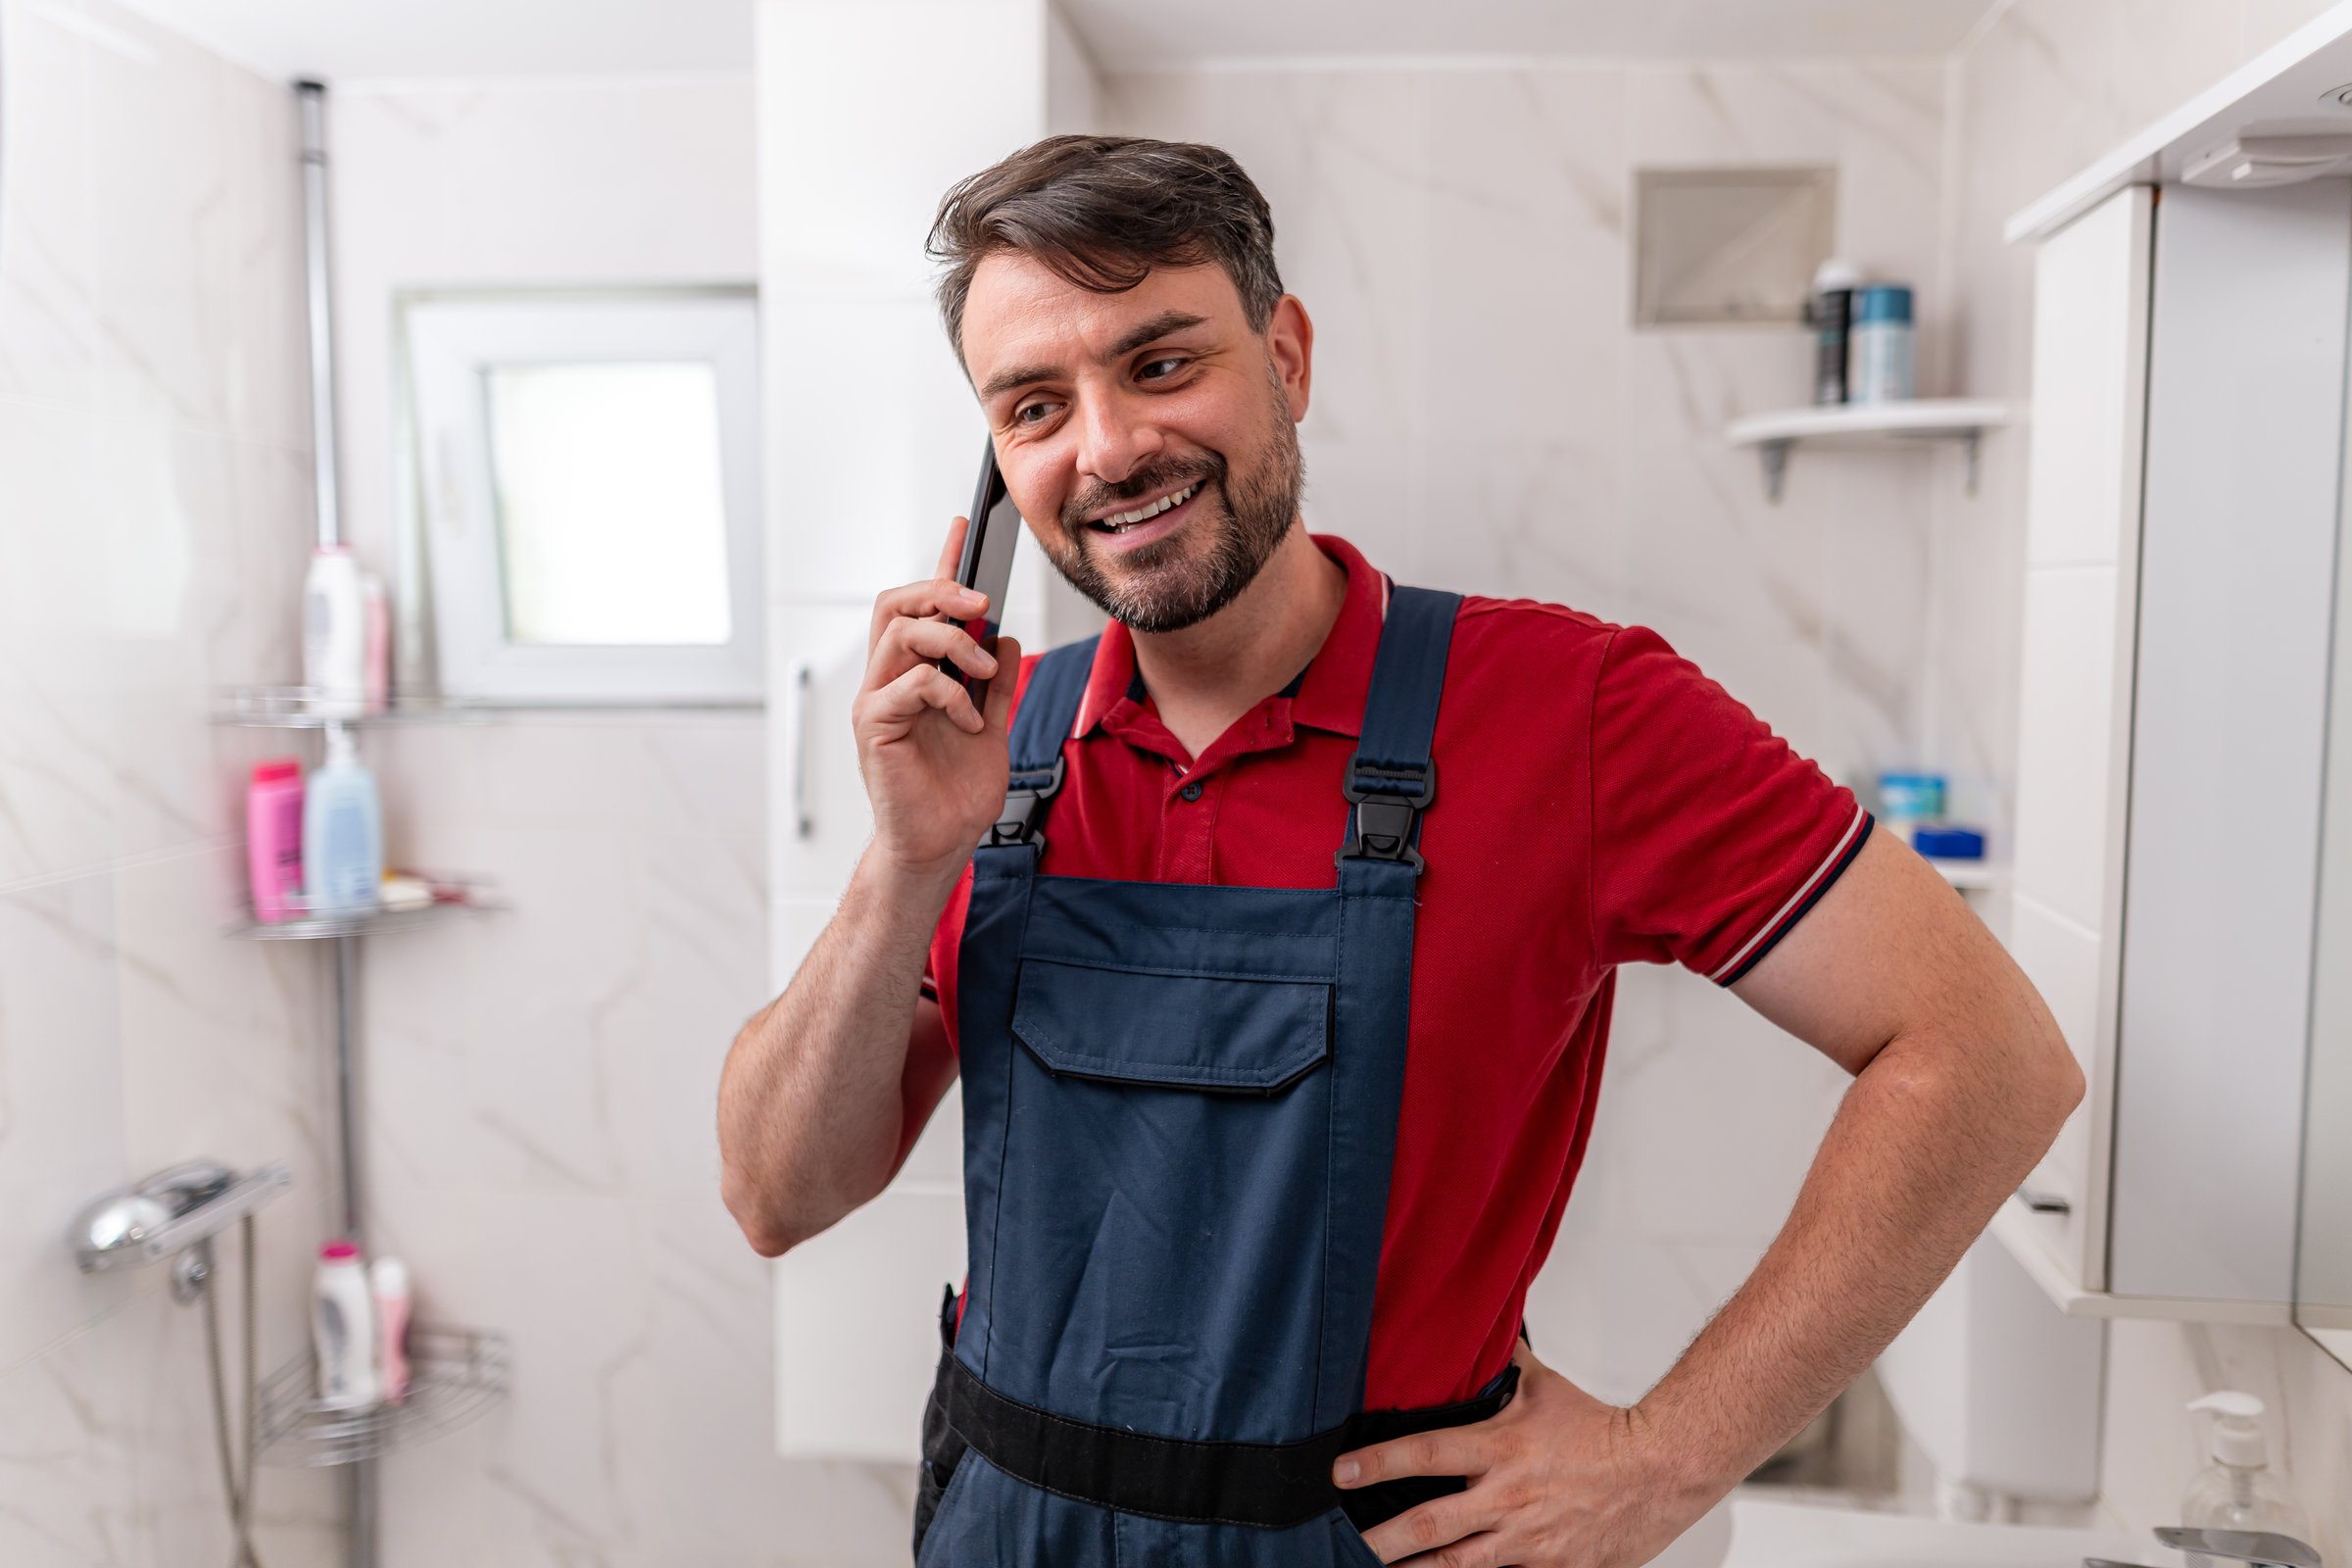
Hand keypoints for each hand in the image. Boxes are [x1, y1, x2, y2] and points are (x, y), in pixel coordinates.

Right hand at [851, 517, 1022, 877]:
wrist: (941, 845)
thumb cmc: (957, 793)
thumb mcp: (994, 728)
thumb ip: (997, 684)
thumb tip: (1008, 639)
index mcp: (914, 674)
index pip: (922, 606)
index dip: (942, 564)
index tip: (963, 526)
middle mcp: (887, 679)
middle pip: (896, 603)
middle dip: (941, 589)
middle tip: (983, 602)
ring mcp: (877, 700)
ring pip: (901, 633)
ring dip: (953, 641)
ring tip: (984, 670)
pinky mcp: (874, 726)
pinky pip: (911, 683)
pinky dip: (950, 693)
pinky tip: (969, 721)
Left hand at [1333, 1342, 1716, 1566]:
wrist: (1662, 1470)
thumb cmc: (1603, 1430)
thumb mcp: (1544, 1387)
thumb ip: (1503, 1365)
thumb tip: (1480, 1331)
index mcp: (1501, 1448)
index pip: (1425, 1453)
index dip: (1378, 1463)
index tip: (1341, 1472)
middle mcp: (1508, 1498)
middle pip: (1429, 1525)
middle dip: (1380, 1539)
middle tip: (1340, 1542)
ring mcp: (1528, 1542)